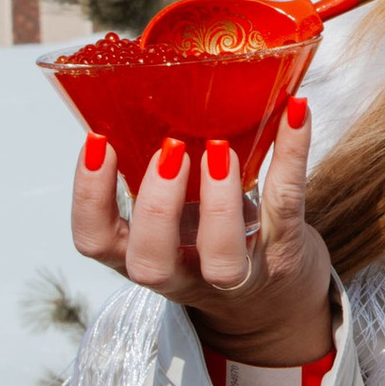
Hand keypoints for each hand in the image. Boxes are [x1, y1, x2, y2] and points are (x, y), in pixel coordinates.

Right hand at [72, 101, 336, 369]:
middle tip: (170, 152)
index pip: (95, 240)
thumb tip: (140, 90)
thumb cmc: (210, 239)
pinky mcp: (285, 252)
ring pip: (222, 259)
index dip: (89, 196)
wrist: (276, 295)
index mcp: (143, 253)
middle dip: (155, 207)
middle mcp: (183, 274)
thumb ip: (154, 175)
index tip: (99, 142)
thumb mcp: (170, 216)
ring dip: (218, 203)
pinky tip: (296, 112)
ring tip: (220, 149)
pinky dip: (292, 154)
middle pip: (150, 263)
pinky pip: (287, 207)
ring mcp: (236, 272)